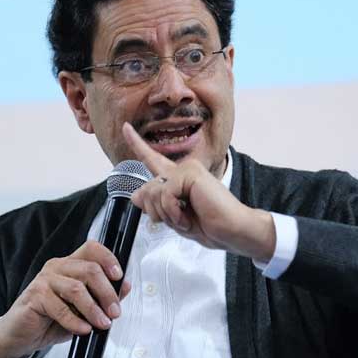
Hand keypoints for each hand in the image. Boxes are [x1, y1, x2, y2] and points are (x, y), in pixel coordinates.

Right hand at [0, 240, 131, 357]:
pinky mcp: (34, 296)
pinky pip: (59, 307)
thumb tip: (125, 286)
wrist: (23, 336)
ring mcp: (44, 280)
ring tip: (102, 324)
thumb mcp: (84, 309)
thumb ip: (104, 296)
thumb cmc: (53, 319)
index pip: (92, 249)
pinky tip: (83, 329)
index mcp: (71, 265)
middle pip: (90, 270)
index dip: (108, 258)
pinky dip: (75, 320)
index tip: (119, 276)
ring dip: (93, 309)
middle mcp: (58, 267)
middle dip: (107, 293)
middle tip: (115, 312)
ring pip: (77, 288)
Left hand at [121, 123, 276, 262]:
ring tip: (187, 219)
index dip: (137, 144)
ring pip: (152, 192)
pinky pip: (164, 194)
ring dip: (166, 215)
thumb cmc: (210, 225)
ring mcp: (188, 169)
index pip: (152, 159)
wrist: (233, 230)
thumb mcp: (174, 218)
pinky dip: (172, 212)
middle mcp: (182, 169)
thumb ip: (155, 205)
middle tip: (179, 220)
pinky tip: (188, 217)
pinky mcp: (191, 173)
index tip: (125, 127)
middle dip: (156, 213)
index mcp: (179, 178)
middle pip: (145, 190)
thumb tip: (136, 195)